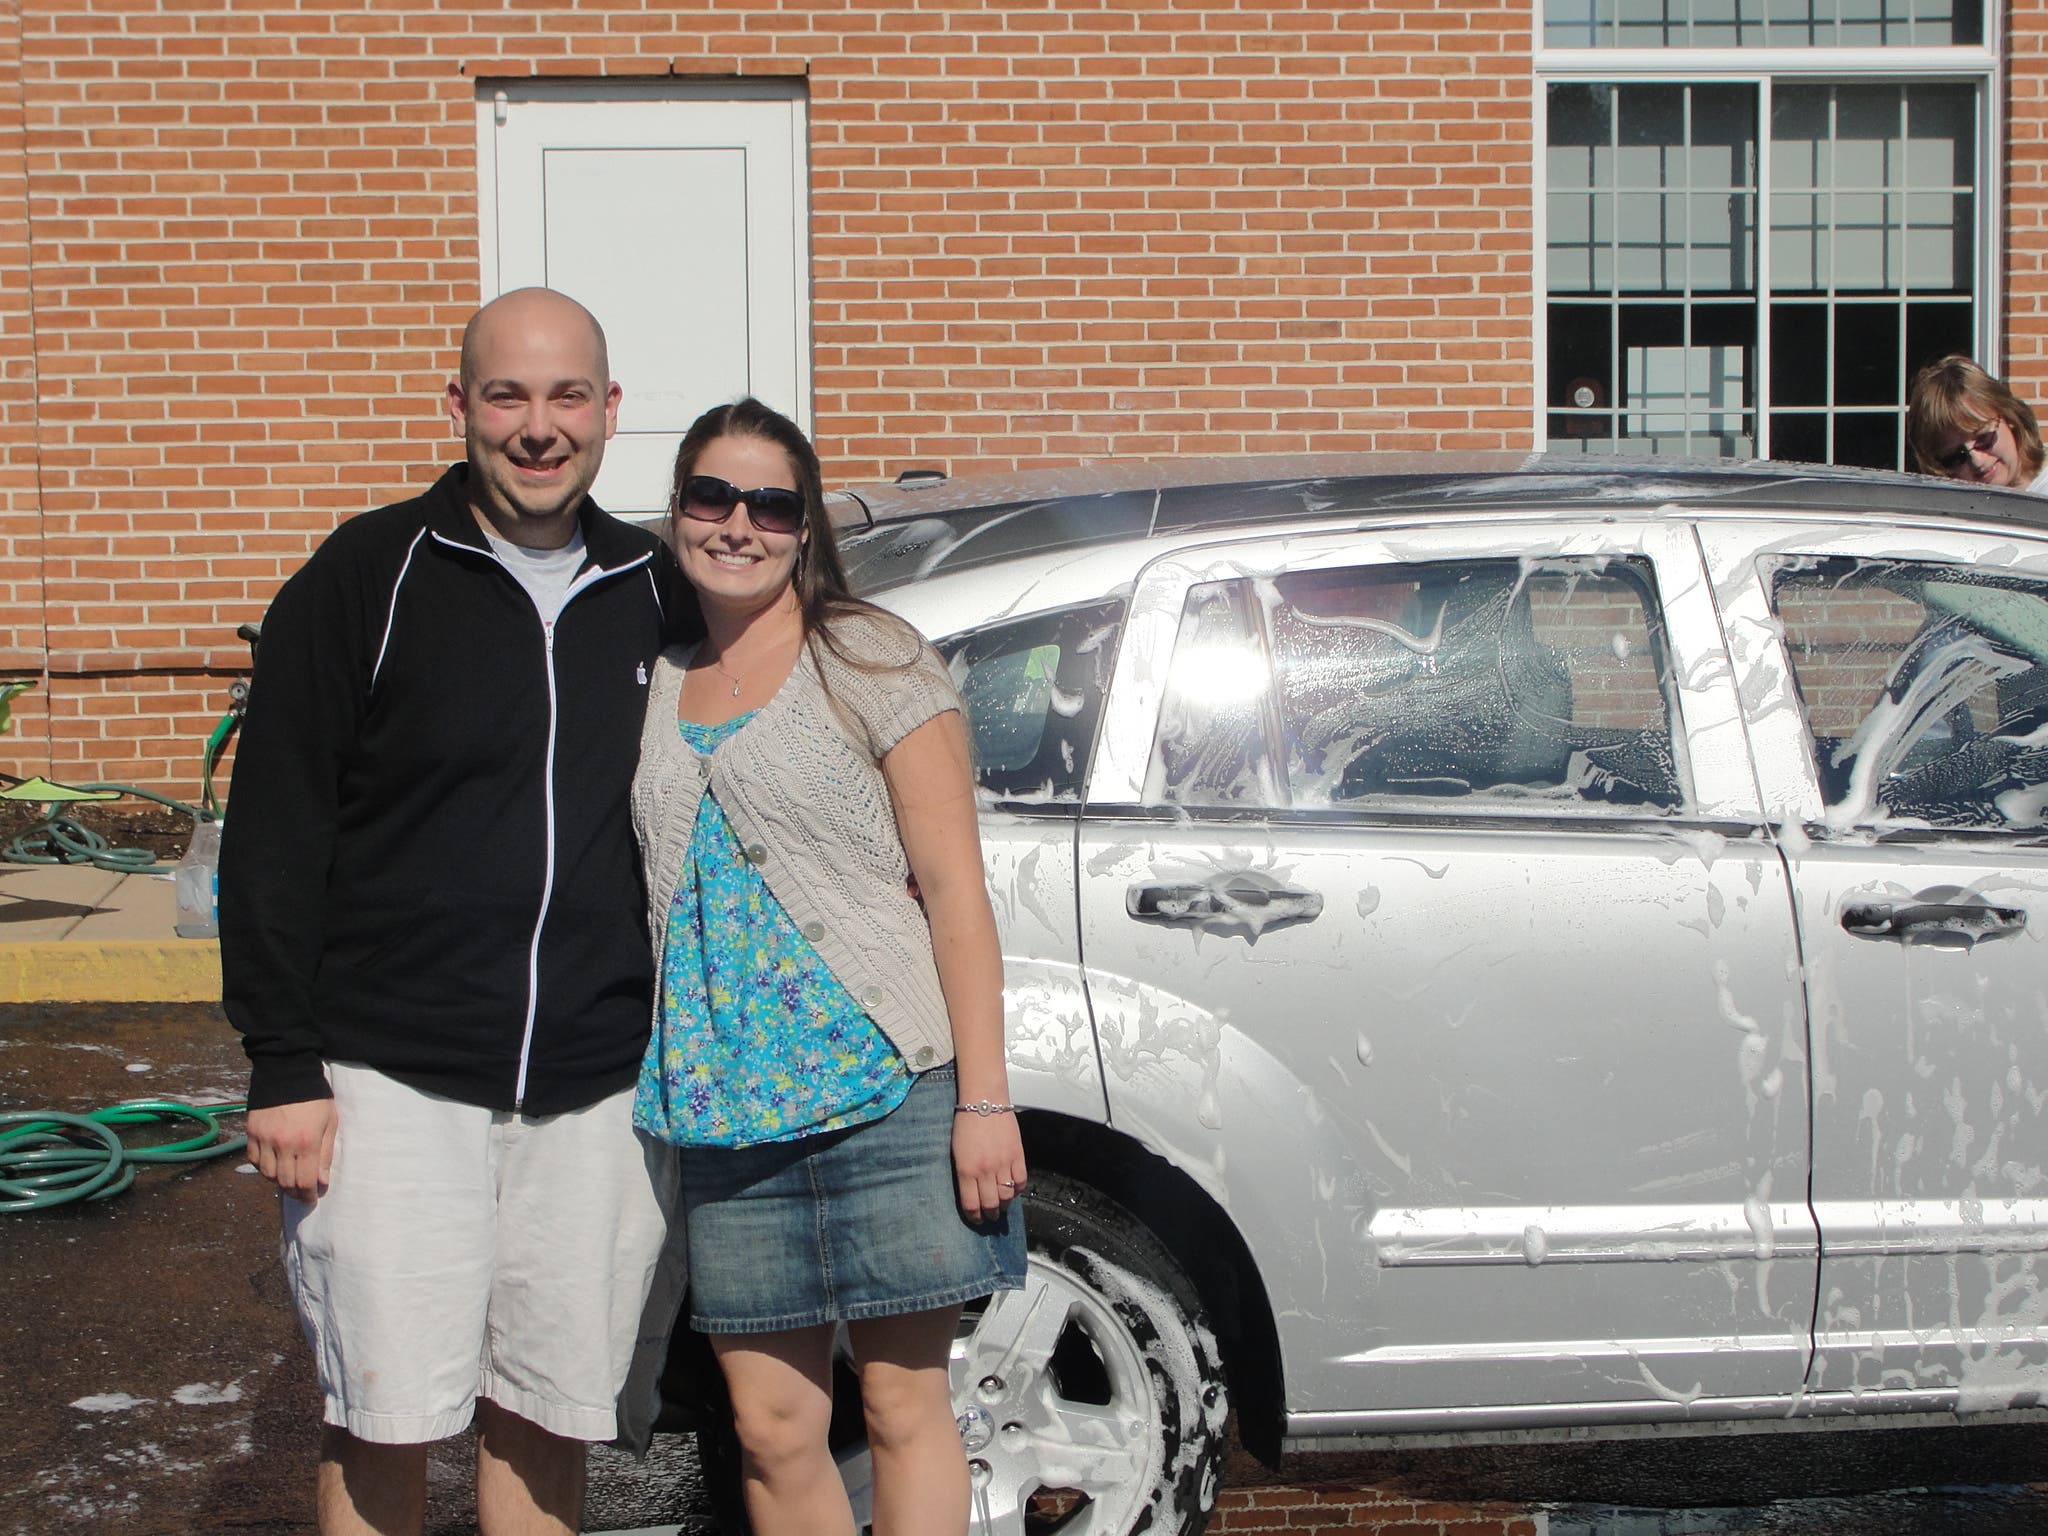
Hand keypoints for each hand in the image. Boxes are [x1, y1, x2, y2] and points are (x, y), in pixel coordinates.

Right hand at [246, 1098, 336, 1200]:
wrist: (288, 1072)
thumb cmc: (315, 1097)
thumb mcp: (330, 1123)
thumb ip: (326, 1154)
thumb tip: (322, 1182)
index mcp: (307, 1142)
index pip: (305, 1181)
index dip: (308, 1195)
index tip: (312, 1199)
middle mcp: (283, 1144)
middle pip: (285, 1182)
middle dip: (295, 1192)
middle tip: (301, 1193)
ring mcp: (264, 1139)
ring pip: (268, 1174)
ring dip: (279, 1181)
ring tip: (289, 1180)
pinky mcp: (251, 1133)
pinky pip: (254, 1160)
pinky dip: (263, 1168)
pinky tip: (274, 1166)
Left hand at [952, 1109, 1025, 1225]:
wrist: (984, 1101)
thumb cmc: (966, 1123)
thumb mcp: (956, 1152)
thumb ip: (963, 1173)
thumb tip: (970, 1191)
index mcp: (966, 1170)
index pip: (972, 1204)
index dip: (974, 1216)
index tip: (976, 1219)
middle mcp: (985, 1170)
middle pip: (991, 1204)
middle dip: (990, 1214)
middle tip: (990, 1216)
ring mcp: (1003, 1163)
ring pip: (1007, 1196)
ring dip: (1005, 1205)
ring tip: (1002, 1206)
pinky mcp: (1017, 1155)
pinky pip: (1021, 1181)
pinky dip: (1018, 1190)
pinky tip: (1013, 1190)